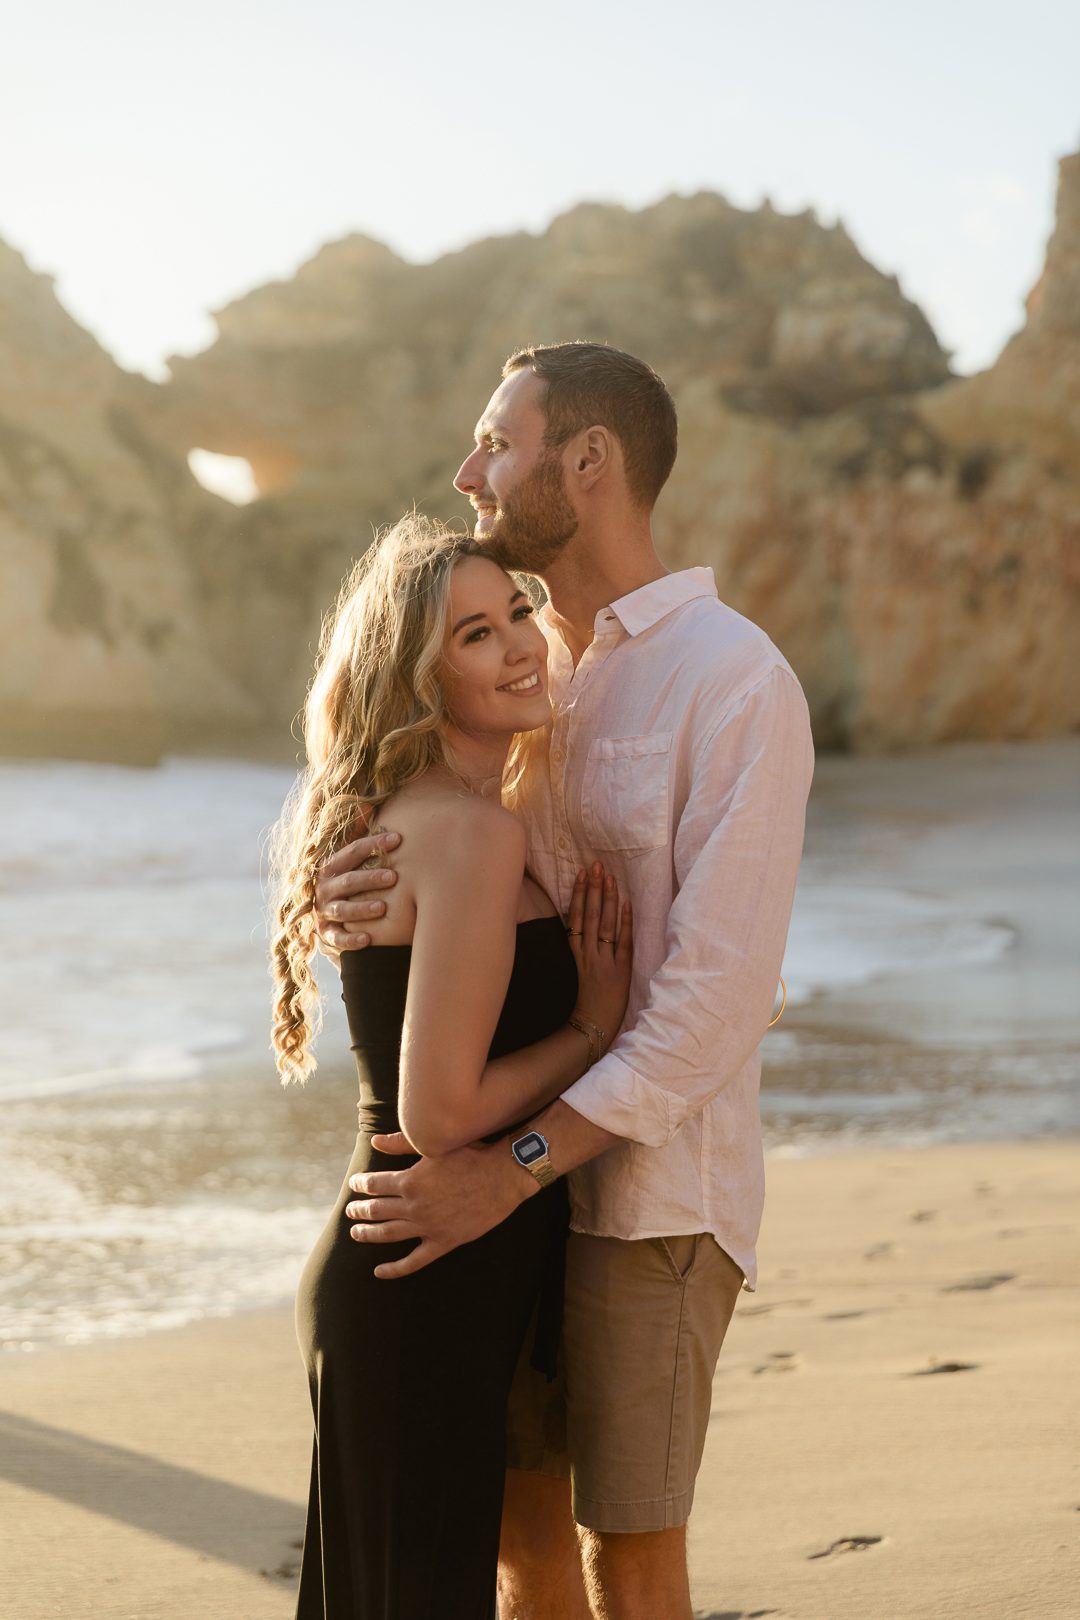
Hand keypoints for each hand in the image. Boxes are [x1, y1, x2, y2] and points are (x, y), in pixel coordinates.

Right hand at [315, 818, 401, 953]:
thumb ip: (355, 834)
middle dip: (370, 878)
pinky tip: (368, 939)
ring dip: (361, 909)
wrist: (328, 917)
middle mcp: (324, 888)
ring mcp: (324, 912)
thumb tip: (366, 805)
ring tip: (383, 907)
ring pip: (342, 910)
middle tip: (394, 877)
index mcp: (331, 866)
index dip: (373, 844)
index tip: (397, 839)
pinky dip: (350, 940)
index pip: (351, 851)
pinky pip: (336, 939)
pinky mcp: (325, 934)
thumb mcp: (347, 858)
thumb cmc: (346, 881)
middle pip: (348, 881)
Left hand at [343, 1139, 527, 1277]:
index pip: (374, 1185)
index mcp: (410, 1181)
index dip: (361, 1184)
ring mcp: (428, 1227)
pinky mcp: (444, 1242)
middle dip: (360, 1210)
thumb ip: (401, 1143)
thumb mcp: (434, 1146)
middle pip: (377, 1211)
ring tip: (355, 1233)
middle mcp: (415, 1207)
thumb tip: (375, 1141)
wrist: (503, 1176)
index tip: (355, 1184)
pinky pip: (414, 1261)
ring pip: (389, 1235)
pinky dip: (395, 1268)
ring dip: (368, 1234)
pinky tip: (379, 1271)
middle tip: (350, 1210)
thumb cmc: (470, 1154)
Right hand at [565, 863, 632, 1053]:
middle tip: (597, 865)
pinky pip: (622, 942)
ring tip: (610, 878)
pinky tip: (626, 904)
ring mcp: (604, 961)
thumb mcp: (577, 970)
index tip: (582, 874)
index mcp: (575, 954)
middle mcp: (588, 954)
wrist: (592, 1027)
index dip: (579, 894)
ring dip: (608, 899)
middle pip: (590, 915)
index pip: (575, 917)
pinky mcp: (619, 971)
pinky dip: (624, 922)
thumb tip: (582, 922)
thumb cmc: (585, 1000)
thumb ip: (580, 947)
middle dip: (594, 888)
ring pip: (605, 924)